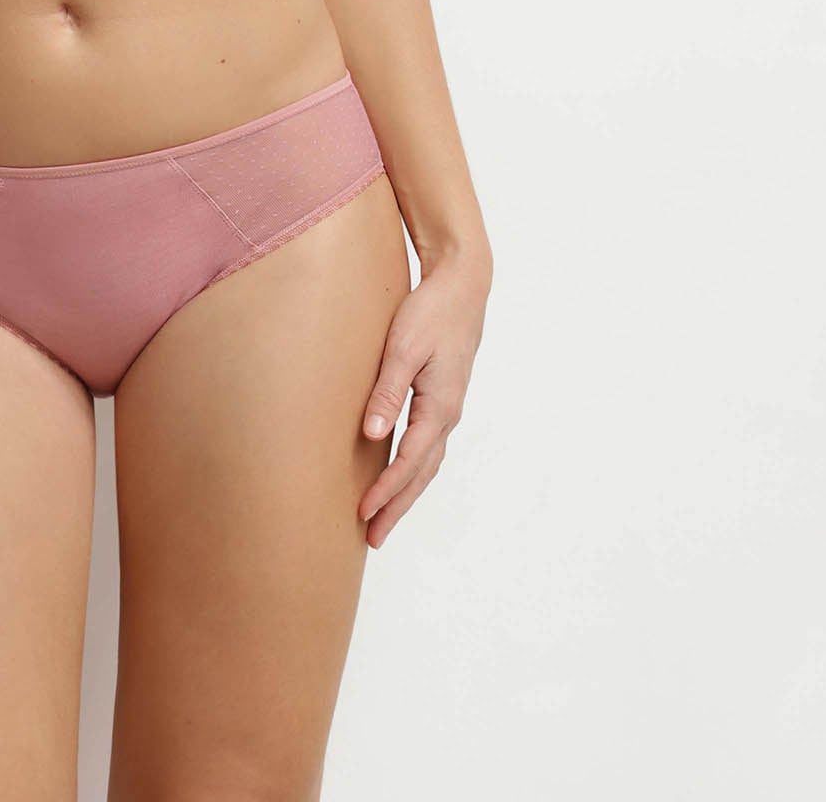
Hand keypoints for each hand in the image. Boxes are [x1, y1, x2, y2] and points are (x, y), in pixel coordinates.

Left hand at [357, 251, 489, 548]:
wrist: (462, 285)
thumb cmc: (431, 312)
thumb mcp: (404, 348)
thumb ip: (388, 392)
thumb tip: (373, 436)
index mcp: (439, 407)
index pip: (408, 462)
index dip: (386, 492)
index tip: (362, 515)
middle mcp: (447, 415)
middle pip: (420, 474)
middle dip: (397, 507)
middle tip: (372, 539)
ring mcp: (447, 408)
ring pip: (425, 463)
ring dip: (404, 493)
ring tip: (382, 519)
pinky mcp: (441, 398)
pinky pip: (426, 445)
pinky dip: (412, 469)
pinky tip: (396, 474)